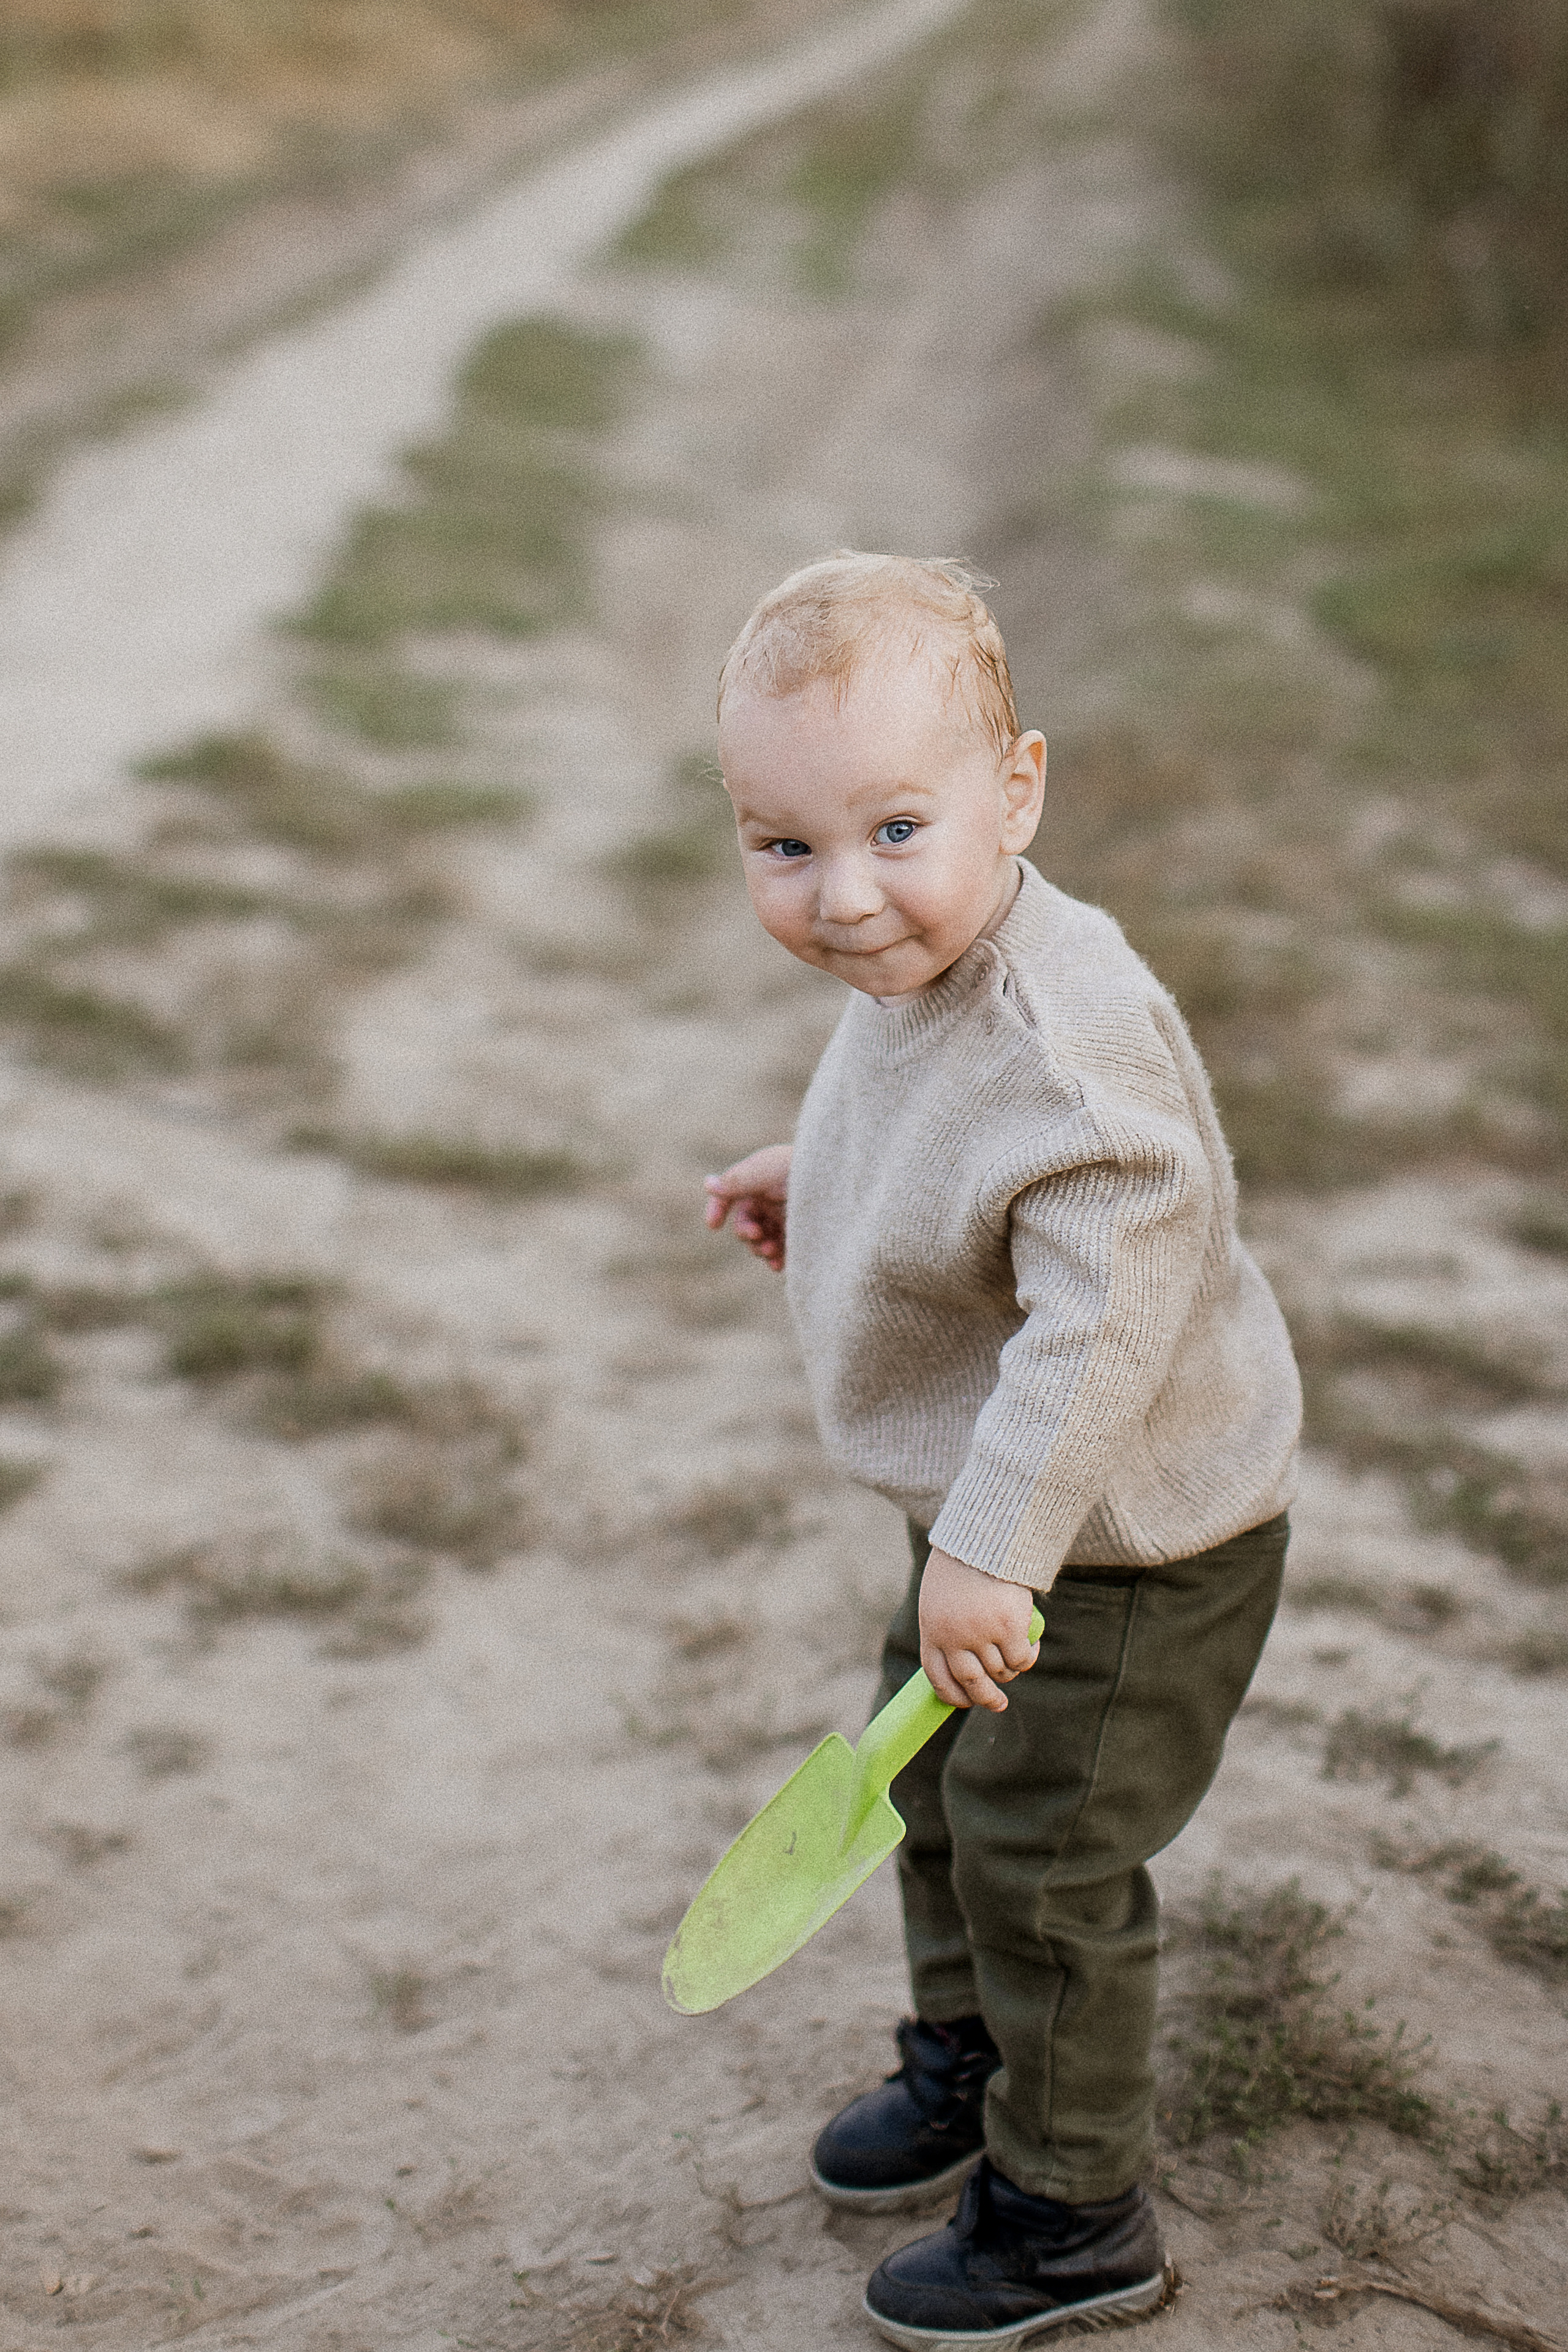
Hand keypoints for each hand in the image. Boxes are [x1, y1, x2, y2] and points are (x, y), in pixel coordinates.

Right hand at [704, 1144, 791, 1271]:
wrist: (841, 1181)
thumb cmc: (802, 1169)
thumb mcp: (765, 1171)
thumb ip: (736, 1182)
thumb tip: (707, 1185)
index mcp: (758, 1181)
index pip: (729, 1196)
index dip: (717, 1209)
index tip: (713, 1226)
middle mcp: (770, 1200)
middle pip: (745, 1223)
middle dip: (746, 1233)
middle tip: (757, 1236)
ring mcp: (785, 1218)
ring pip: (761, 1240)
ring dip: (760, 1248)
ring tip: (771, 1251)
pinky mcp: (801, 1234)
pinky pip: (781, 1251)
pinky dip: (776, 1258)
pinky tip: (778, 1265)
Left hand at [919, 1546, 1039, 1711]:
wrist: (983, 1537)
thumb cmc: (961, 1564)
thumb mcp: (940, 1597)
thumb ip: (946, 1628)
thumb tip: (963, 1664)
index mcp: (932, 1630)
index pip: (937, 1676)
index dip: (951, 1695)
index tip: (964, 1703)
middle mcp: (955, 1638)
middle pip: (971, 1683)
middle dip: (986, 1699)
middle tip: (998, 1705)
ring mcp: (981, 1635)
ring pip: (1000, 1671)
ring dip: (1010, 1671)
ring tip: (1017, 1658)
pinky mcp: (1009, 1628)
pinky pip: (1021, 1658)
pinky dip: (1028, 1658)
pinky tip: (1031, 1648)